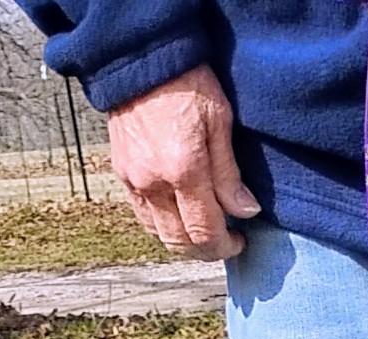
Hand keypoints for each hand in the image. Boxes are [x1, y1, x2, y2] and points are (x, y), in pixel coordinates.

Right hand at [108, 65, 259, 259]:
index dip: (225, 246)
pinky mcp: (122, 173)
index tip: (240, 242)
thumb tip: (245, 211)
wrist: (142, 58)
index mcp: (183, 170)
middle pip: (180, 242)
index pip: (205, 232)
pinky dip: (162, 225)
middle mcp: (154, 182)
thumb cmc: (187, 82)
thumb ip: (230, 174)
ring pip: (159, 234)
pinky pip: (143, 215)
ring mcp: (134, 180)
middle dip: (206, 251)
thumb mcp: (220, 121)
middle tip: (225, 242)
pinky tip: (179, 216)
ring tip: (204, 231)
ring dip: (183, 242)